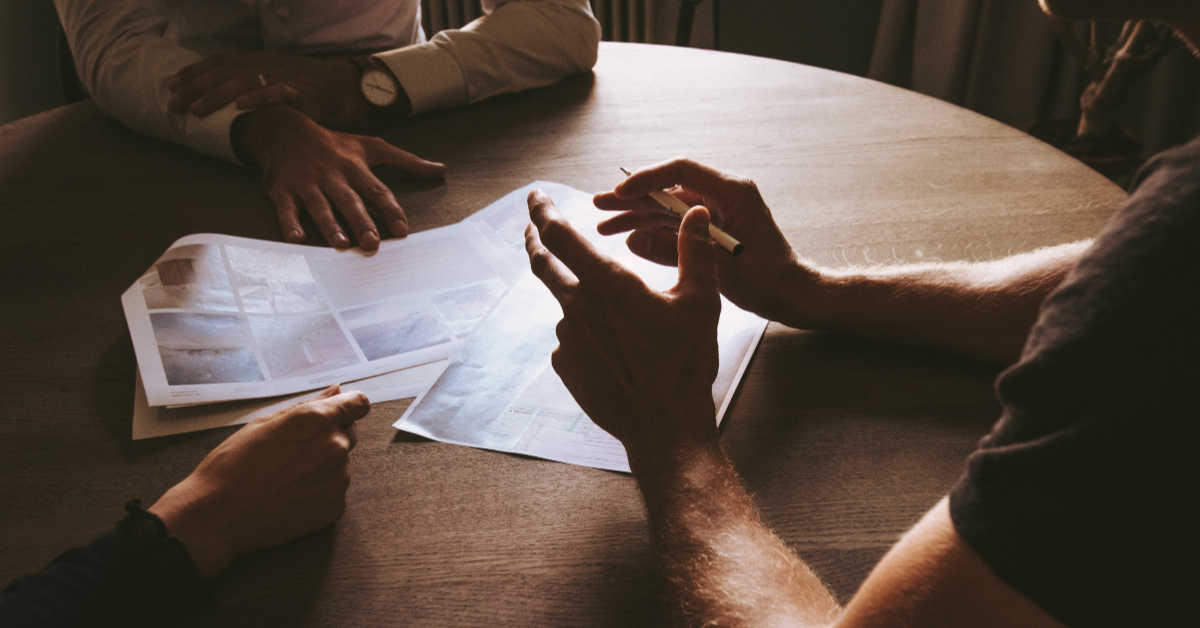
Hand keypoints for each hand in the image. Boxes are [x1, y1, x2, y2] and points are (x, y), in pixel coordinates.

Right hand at [149, 386, 368, 578]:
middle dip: (328, 436)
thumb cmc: (233, 465)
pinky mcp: (335, 507)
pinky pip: (334, 490)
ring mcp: (338, 479)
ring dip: (323, 465)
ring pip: (340, 463)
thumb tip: (335, 391)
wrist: (218, 516)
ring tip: (285, 476)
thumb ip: (307, 406)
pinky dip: (319, 490)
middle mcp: (335, 447)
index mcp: (317, 420)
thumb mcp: (264, 424)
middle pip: (349, 433)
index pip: (358, 403)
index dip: (348, 405)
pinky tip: (290, 494)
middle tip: (293, 450)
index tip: (338, 411)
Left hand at [166, 51, 375, 128]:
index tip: (169, 85)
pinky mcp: (301, 92)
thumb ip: (249, 84)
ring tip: (197, 110)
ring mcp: (283, 76)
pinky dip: (258, 97)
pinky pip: (277, 93)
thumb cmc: (309, 87)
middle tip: (172, 104)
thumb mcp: (273, 78)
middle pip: (222, 73)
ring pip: (243, 81)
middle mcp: (266, 64)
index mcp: (257, 60)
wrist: (346, 86)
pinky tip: (240, 105)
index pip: (217, 63)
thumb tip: (220, 97)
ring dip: (217, 95)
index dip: (192, 72)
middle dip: (194, 88)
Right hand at [233, 107, 445, 250]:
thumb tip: (442, 169)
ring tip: (341, 244)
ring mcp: (306, 184)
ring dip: (330, 225)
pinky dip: (290, 223)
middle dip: (361, 221)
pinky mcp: (282, 190)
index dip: (390, 210)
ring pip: (320, 206)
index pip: (377, 191)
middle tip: (372, 243)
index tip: (402, 231)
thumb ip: (407, 161)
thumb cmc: (334, 144)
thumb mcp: (371, 147)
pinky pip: (286, 209)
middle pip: (349, 201)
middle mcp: (332, 176)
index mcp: (355, 167)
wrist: (283, 130)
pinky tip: (297, 238)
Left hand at [524, 189, 720, 469]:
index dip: (542, 212)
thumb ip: (694, 251)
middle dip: (535, 240)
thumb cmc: (686, 364)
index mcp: (609, 284)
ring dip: (582, 300)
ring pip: (568, 305)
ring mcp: (568, 339)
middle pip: (544, 265)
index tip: (534, 196)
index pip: (561, 236)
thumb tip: (694, 211)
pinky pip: (572, 339)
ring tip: (625, 324)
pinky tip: (618, 352)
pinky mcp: (566, 366)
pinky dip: (587, 335)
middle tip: (532, 227)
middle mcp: (579, 308)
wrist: (666, 429)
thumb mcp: (700, 302)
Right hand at [594, 158, 817, 324]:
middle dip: (633, 198)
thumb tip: (633, 238)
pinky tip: (628, 238)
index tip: (620, 193)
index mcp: (732, 192)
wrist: (792, 294)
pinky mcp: (711, 229)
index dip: (647, 179)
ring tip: (604, 225)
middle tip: (598, 205)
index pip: (681, 170)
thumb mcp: (720, 265)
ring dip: (637, 216)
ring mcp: (716, 212)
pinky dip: (653, 231)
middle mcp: (723, 195)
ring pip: (668, 208)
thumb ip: (676, 250)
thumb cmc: (768, 279)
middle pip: (669, 189)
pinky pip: (676, 225)